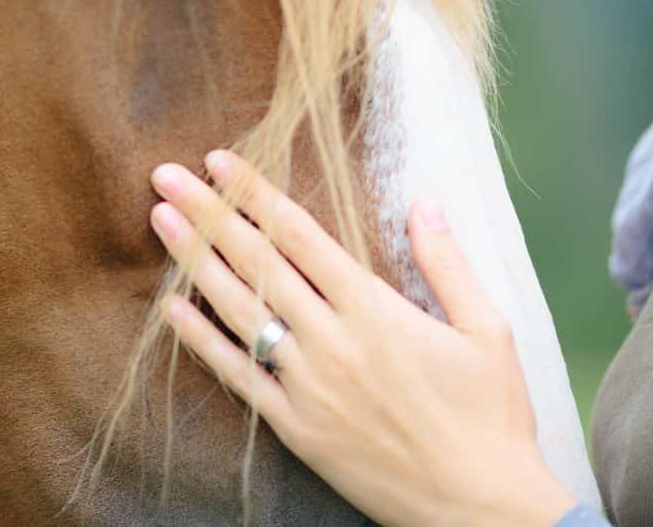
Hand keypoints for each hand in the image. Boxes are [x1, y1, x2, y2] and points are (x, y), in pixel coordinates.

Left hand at [149, 150, 576, 526]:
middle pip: (258, 262)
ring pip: (239, 311)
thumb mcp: (488, 330)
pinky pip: (239, 378)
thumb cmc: (492, 417)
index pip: (300, 234)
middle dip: (208, 212)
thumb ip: (448, 262)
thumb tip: (425, 201)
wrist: (480, 507)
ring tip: (160, 220)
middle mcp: (333, 341)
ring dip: (195, 261)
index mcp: (376, 310)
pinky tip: (171, 310)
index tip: (219, 160)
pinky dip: (202, 341)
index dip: (255, 193)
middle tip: (165, 175)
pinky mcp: (297, 429)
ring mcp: (309, 387)